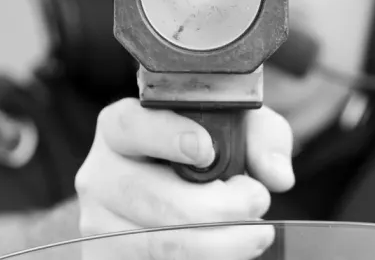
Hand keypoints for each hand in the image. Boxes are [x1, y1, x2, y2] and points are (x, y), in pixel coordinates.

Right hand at [75, 98, 294, 259]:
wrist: (176, 189)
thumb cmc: (208, 150)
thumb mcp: (237, 127)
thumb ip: (262, 137)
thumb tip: (276, 175)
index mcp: (119, 128)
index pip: (130, 127)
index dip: (168, 137)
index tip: (207, 151)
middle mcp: (99, 175)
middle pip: (153, 199)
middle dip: (220, 207)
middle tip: (258, 202)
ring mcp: (98, 225)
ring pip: (159, 245)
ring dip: (219, 246)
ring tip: (254, 235)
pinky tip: (227, 253)